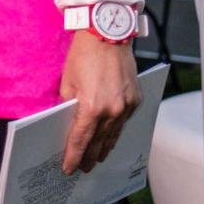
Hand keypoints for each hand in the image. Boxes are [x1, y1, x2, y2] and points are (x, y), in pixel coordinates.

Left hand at [59, 32, 141, 174]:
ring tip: (98, 159)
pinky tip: (111, 138)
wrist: (108, 35)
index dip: (74, 156)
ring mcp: (127, 106)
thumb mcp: (68, 82)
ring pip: (114, 135)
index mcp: (91, 107)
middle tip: (84, 169)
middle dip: (90, 156)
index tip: (69, 168)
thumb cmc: (83, 56)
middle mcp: (112, 110)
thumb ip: (69, 106)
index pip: (80, 139)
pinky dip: (116, 131)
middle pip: (99, 142)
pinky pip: (124, 122)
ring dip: (105, 148)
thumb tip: (69, 123)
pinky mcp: (136, 99)